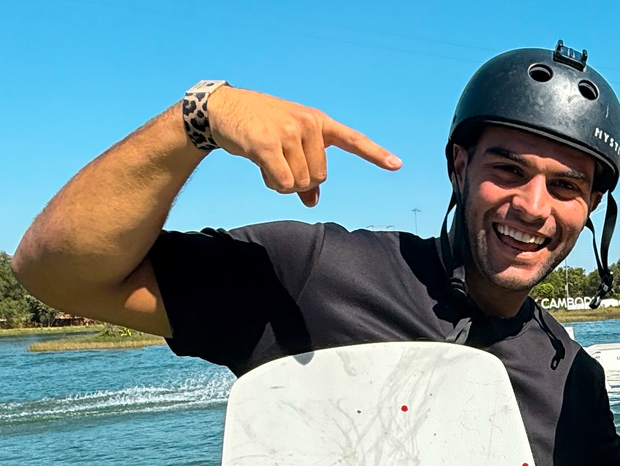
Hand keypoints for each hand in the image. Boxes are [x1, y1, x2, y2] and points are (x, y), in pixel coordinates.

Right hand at [207, 87, 401, 207]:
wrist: (222, 109)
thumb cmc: (260, 128)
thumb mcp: (288, 144)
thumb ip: (305, 171)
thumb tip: (312, 202)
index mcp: (318, 122)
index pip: (353, 139)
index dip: (375, 154)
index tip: (397, 164)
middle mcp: (308, 124)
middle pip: (320, 178)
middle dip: (301, 183)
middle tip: (280, 166)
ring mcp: (288, 132)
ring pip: (301, 183)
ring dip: (283, 184)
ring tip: (269, 164)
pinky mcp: (267, 144)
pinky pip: (284, 183)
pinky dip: (274, 184)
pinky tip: (262, 168)